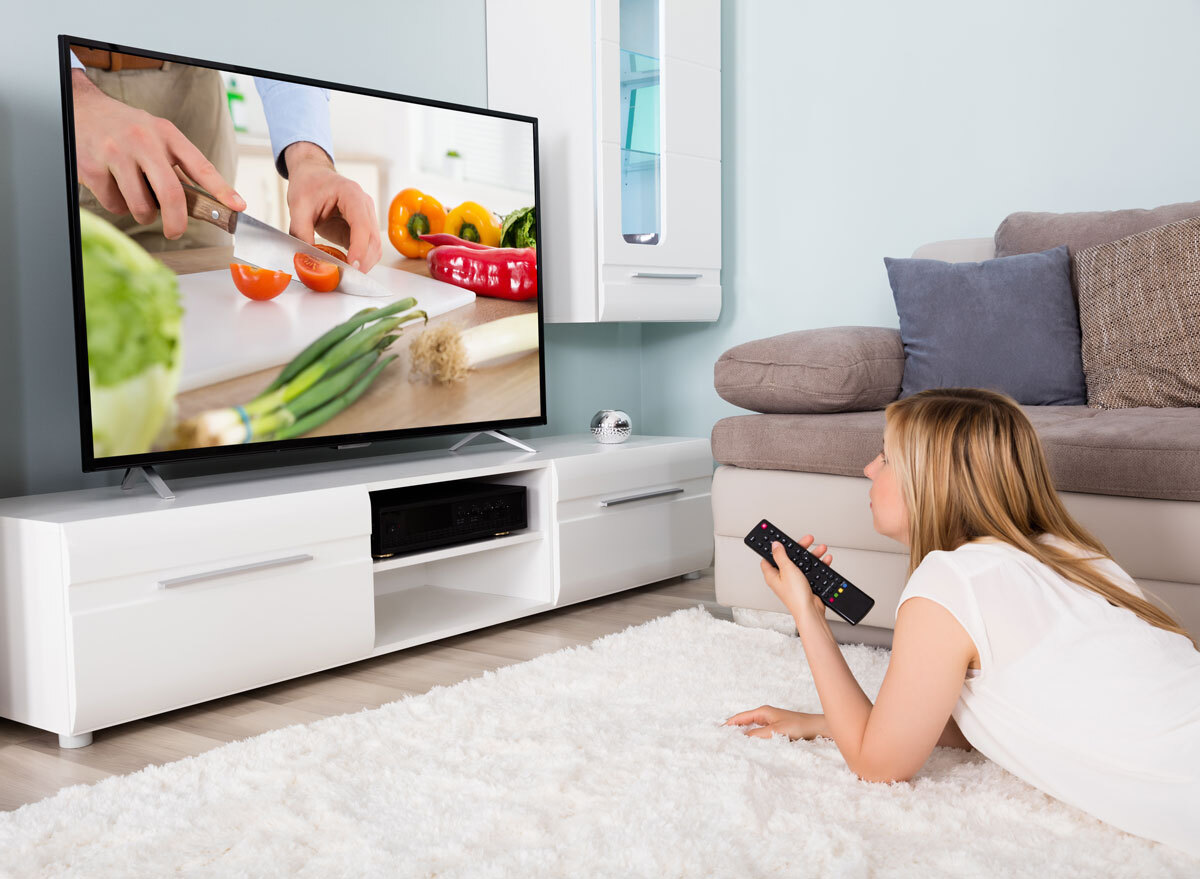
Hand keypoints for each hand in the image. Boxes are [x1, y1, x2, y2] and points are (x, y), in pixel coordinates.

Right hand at [71, 70, 245, 238]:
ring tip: (137, 197)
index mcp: (166, 134)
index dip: (222, 189)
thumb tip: (201, 203)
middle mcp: (143, 141)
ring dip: (143, 213)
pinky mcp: (93, 168)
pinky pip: (115, 205)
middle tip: (176, 232)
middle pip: (171, 194)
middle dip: (177, 222)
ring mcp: (116, 153)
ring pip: (141, 206)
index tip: (238, 207)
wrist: (82, 108)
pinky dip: (118, 205)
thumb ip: (176, 164)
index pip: (200, 166)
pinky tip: (114, 187)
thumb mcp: (157, 135)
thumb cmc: (126, 128)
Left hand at [284, 142, 380, 272]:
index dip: (359, 248)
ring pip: (375, 247)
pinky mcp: (363, 229)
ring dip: (364, 263)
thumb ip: (300, 231)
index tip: (351, 265)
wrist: (313, 175)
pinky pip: (368, 249)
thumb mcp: (298, 205)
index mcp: (352, 195)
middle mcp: (365, 206)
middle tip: (346, 277)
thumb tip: (306, 257)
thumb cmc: (308, 184)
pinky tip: (346, 266)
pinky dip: (360, 261)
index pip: (362, 225)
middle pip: (374, 240)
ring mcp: (368, 218)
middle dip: (363, 261)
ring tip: (345, 274)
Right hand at [723, 705, 827, 740]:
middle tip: (721, 738)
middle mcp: (765, 716)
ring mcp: (771, 723)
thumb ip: (757, 735)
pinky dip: (753, 739)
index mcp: (763, 712)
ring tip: (732, 743)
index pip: (740, 717)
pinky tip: (750, 746)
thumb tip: (742, 739)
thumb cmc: (799, 726)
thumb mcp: (775, 732)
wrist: (817, 729)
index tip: (717, 730)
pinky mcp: (777, 730)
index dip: (728, 724)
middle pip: (744, 722)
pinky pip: (760, 734)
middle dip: (733, 729)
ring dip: (743, 735)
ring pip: (752, 729)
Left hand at [762, 535, 832, 619]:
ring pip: (802, 563)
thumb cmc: (796, 596)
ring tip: (820, 548)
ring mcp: (794, 581)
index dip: (774, 547)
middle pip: (789, 557)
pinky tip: (824, 560)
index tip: (779, 538)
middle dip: (799, 548)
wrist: (810, 611)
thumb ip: (780, 555)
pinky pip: (810, 571)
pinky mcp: (804, 584)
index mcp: (772, 575)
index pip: (769, 557)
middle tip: (807, 540)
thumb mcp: (787, 569)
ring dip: (811, 555)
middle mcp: (782, 578)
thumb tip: (775, 545)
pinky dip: (817, 565)